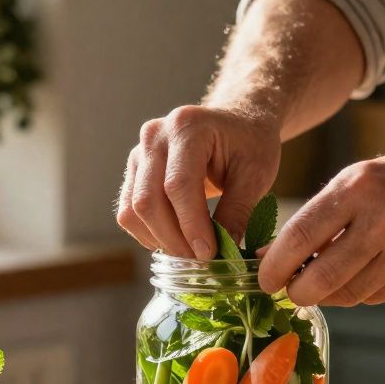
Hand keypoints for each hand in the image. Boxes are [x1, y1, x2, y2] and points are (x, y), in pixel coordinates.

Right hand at [116, 105, 280, 259]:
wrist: (237, 122)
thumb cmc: (250, 143)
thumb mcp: (256, 174)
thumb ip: (238, 211)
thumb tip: (224, 255)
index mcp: (187, 126)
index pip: (178, 184)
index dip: (191, 225)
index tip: (209, 253)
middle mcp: (154, 136)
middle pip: (148, 200)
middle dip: (174, 239)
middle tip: (201, 261)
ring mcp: (139, 153)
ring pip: (133, 210)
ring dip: (159, 240)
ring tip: (190, 252)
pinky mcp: (134, 171)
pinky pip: (128, 212)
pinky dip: (149, 234)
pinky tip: (175, 240)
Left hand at [258, 142, 384, 306]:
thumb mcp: (366, 178)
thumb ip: (325, 215)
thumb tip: (274, 255)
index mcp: (358, 185)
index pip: (299, 236)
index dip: (273, 265)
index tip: (262, 278)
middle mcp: (383, 217)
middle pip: (320, 278)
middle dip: (298, 292)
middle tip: (291, 292)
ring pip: (348, 293)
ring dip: (331, 294)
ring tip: (330, 280)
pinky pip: (377, 296)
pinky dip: (362, 292)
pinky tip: (366, 274)